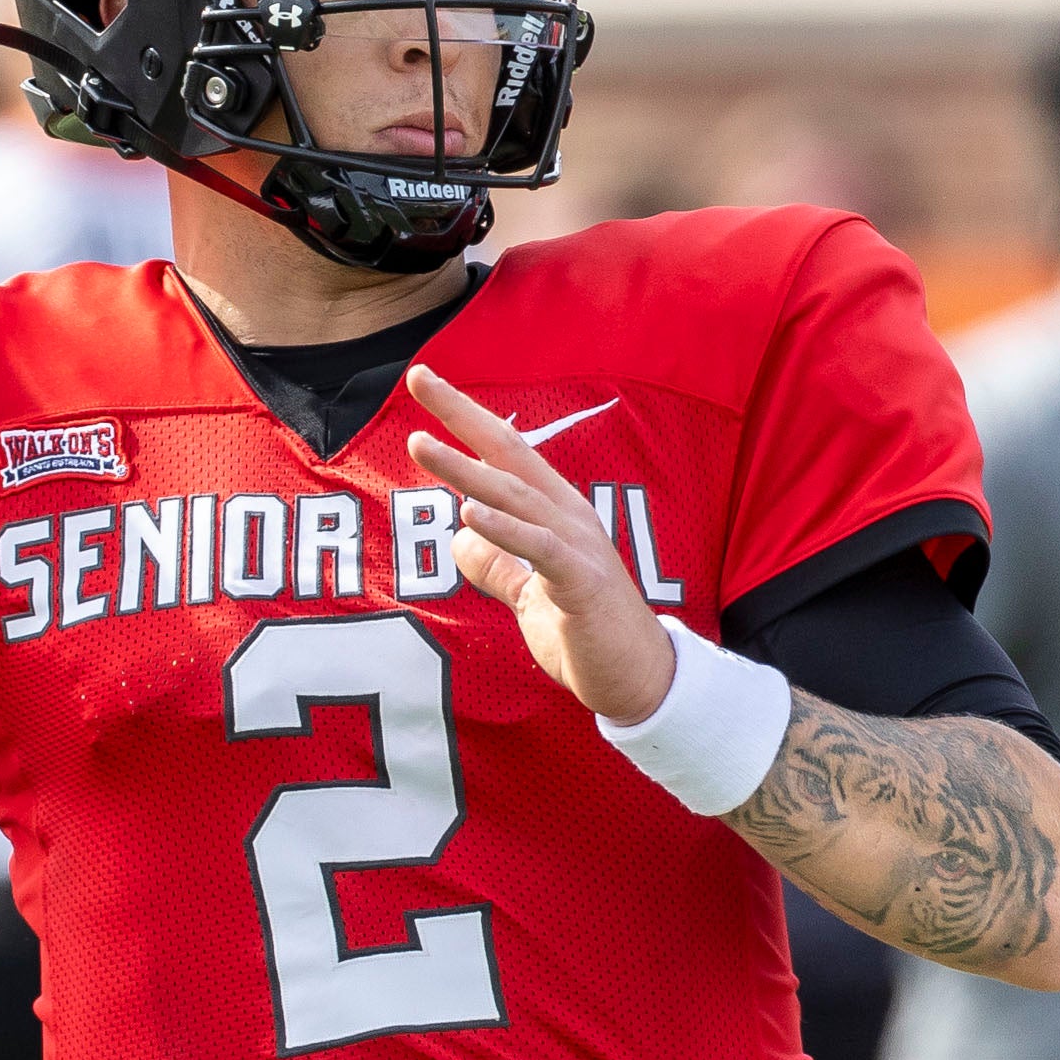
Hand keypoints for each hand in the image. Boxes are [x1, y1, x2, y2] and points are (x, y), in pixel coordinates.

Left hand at [403, 364, 677, 724]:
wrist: (639, 680)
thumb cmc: (586, 634)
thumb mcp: (528, 594)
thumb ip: (497, 564)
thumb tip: (461, 536)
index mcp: (554, 512)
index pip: (504, 452)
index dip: (465, 417)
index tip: (425, 381)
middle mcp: (567, 516)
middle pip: (507, 455)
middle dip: (461, 416)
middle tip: (419, 379)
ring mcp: (577, 546)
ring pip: (514, 496)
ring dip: (465, 470)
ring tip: (422, 445)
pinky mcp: (582, 582)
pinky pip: (539, 548)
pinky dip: (505, 528)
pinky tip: (470, 512)